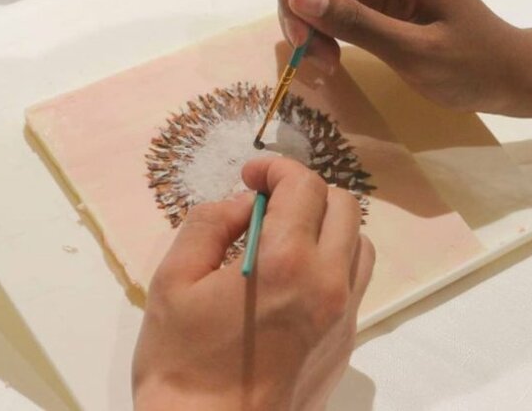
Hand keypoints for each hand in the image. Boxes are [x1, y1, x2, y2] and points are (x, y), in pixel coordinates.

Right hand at [132, 157, 374, 410]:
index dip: (277, 168)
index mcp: (287, 262)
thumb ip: (210, 224)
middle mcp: (329, 281)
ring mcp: (345, 312)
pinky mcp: (348, 338)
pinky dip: (335, 260)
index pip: (304, 186)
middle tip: (268, 203)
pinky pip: (356, 280)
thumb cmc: (182, 363)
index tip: (252, 174)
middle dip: (306, 191)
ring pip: (359, 241)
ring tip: (288, 237)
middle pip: (345, 205)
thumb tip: (245, 205)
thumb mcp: (172, 282)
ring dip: (328, 225)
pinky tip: (298, 278)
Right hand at [277, 0, 529, 113]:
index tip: (301, 36)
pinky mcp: (375, 2)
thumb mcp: (414, 50)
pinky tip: (331, 60)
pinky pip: (331, 6)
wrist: (508, 76)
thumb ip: (358, 22)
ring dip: (307, 24)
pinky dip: (321, 32)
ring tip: (325, 64)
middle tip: (311, 56)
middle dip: (298, 7)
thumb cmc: (472, 64)